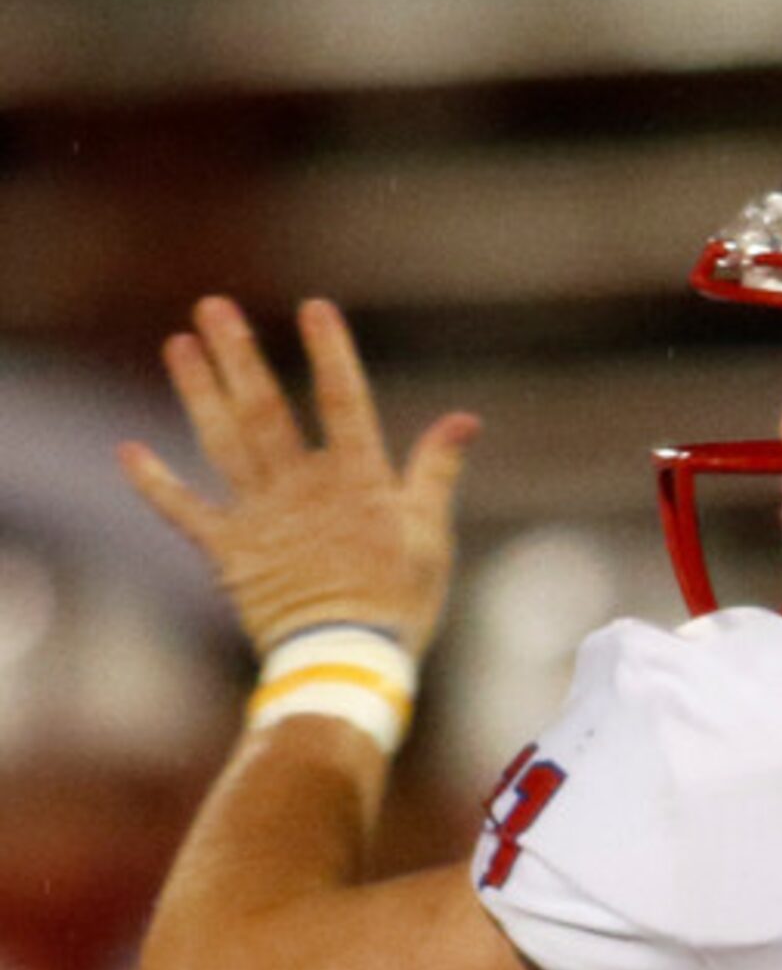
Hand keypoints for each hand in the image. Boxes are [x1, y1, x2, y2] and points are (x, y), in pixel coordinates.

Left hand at [117, 296, 476, 657]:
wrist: (348, 661)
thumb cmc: (400, 601)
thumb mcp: (430, 534)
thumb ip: (436, 472)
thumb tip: (465, 419)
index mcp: (358, 481)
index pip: (344, 402)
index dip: (330, 353)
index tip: (314, 308)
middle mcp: (302, 487)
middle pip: (265, 409)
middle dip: (237, 356)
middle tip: (212, 307)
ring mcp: (260, 517)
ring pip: (222, 442)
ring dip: (197, 391)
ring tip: (180, 345)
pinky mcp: (228, 551)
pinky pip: (184, 511)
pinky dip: (155, 482)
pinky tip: (129, 450)